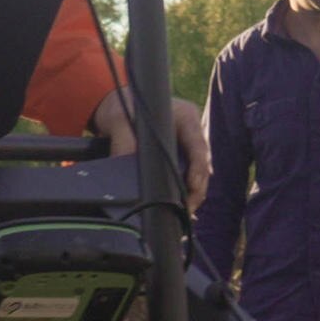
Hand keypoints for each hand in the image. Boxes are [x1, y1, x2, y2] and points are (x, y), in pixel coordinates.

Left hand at [93, 91, 211, 206]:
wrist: (117, 107)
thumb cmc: (122, 109)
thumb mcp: (120, 123)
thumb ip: (124, 144)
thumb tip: (126, 170)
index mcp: (185, 117)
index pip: (198, 145)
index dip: (198, 168)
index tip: (192, 186)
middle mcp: (191, 132)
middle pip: (202, 165)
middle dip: (197, 189)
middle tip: (186, 210)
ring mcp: (187, 145)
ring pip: (198, 174)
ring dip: (192, 194)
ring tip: (184, 214)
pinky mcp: (180, 158)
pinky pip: (187, 177)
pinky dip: (185, 193)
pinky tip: (180, 210)